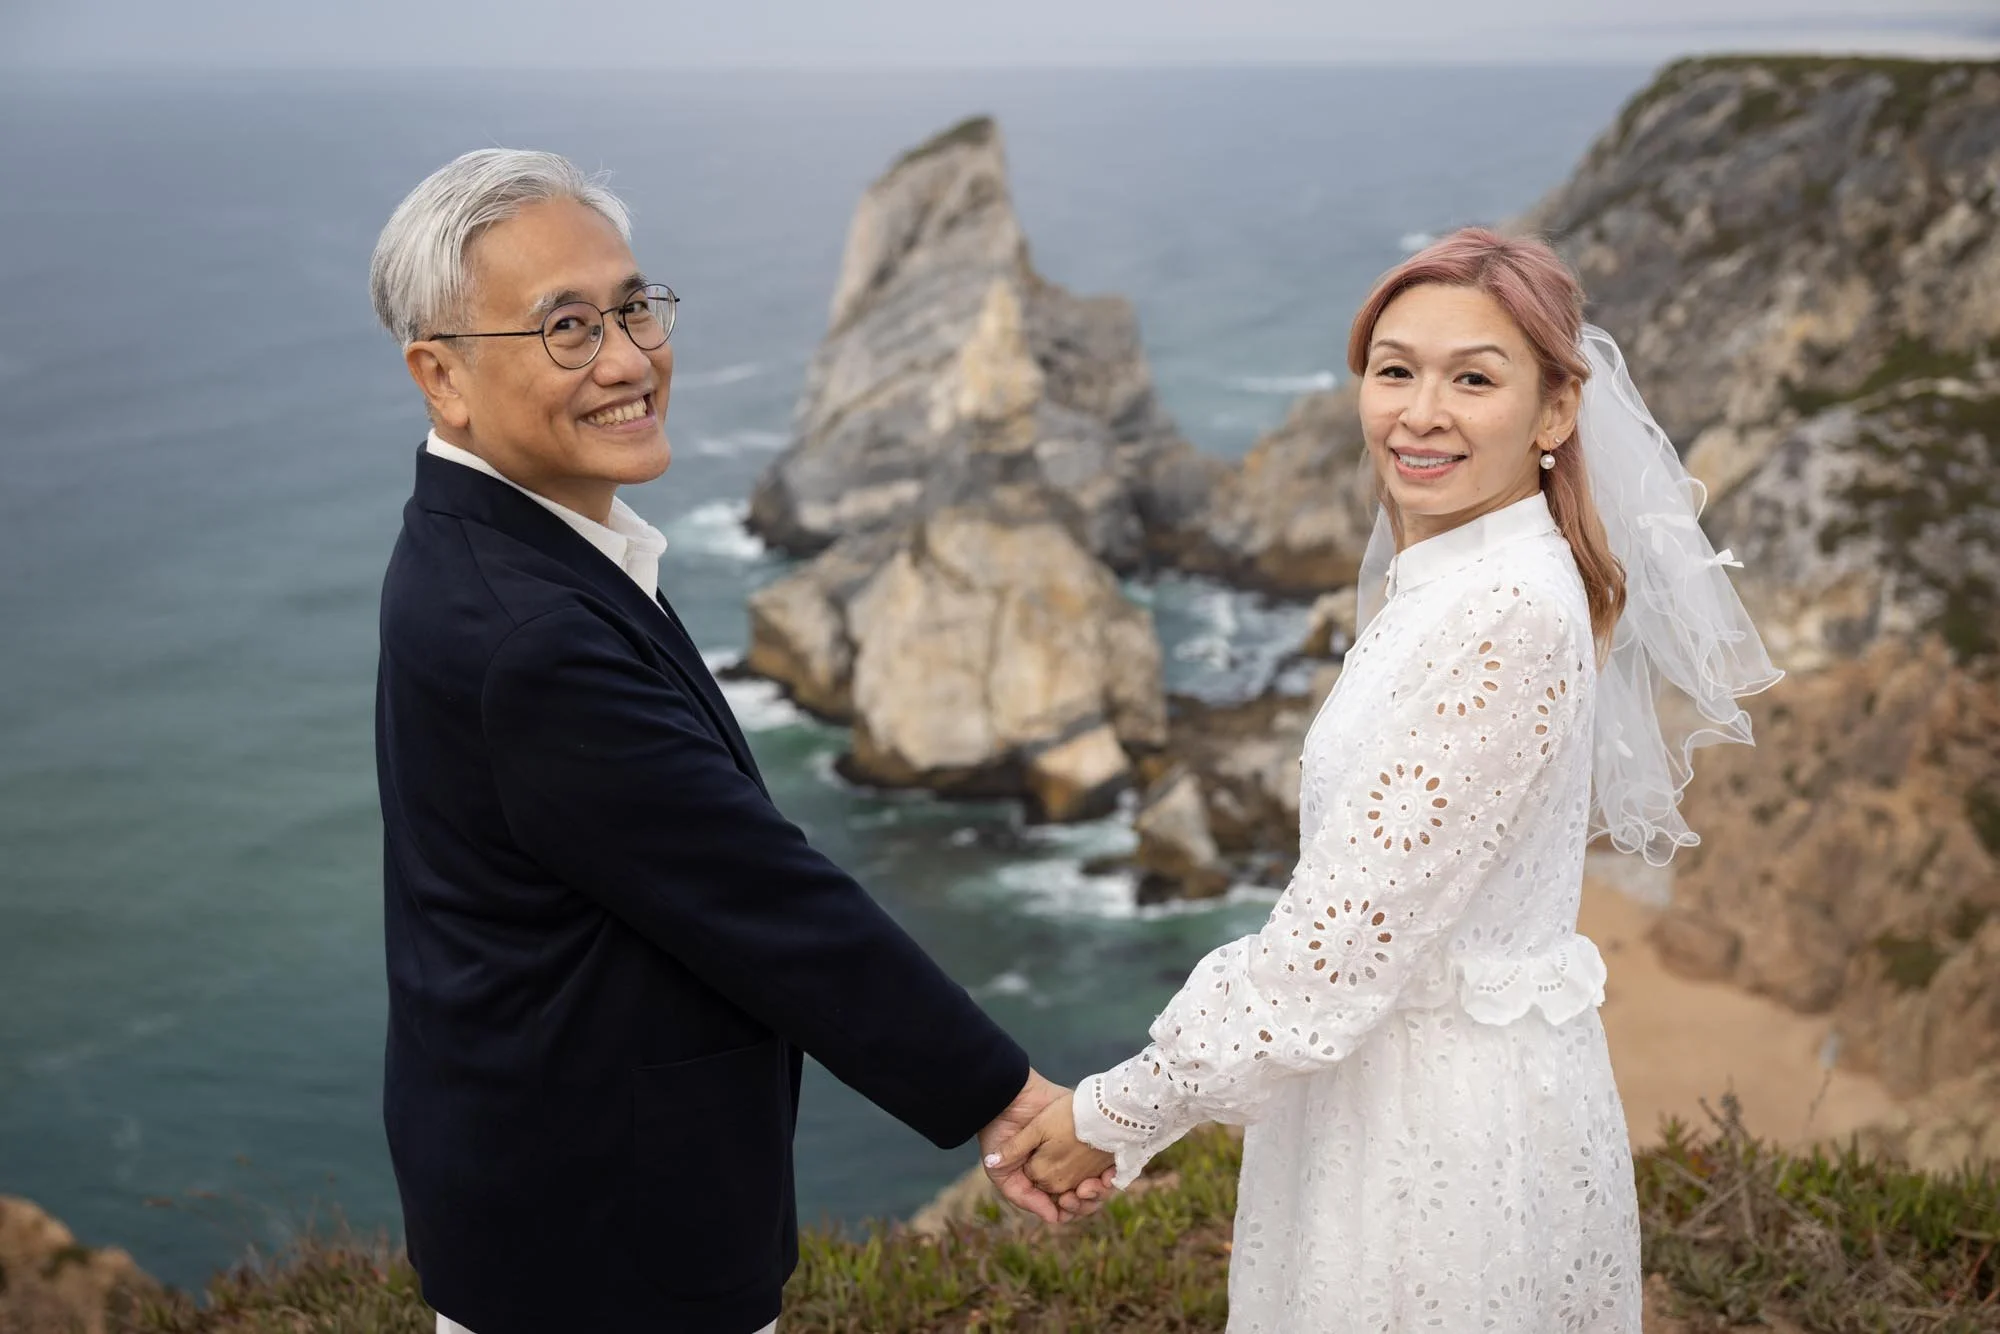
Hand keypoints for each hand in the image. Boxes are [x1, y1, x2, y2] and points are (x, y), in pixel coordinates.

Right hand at [979, 1072, 1114, 1223]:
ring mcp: (1079, 1156)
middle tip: (1077, 1194)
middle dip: (1085, 1204)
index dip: (1069, 1211)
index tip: (1065, 1206)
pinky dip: (1110, 1176)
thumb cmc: (1000, 1132)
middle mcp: (1064, 1170)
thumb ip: (1022, 1195)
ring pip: (1098, 1186)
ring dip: (1097, 1193)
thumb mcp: (1000, 1170)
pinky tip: (1104, 1176)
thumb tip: (1054, 1218)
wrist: (1010, 1097)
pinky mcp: (1091, 1139)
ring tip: (1088, 1186)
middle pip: (1085, 1200)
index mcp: (1045, 1180)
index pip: (1065, 1206)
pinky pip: (1109, 1164)